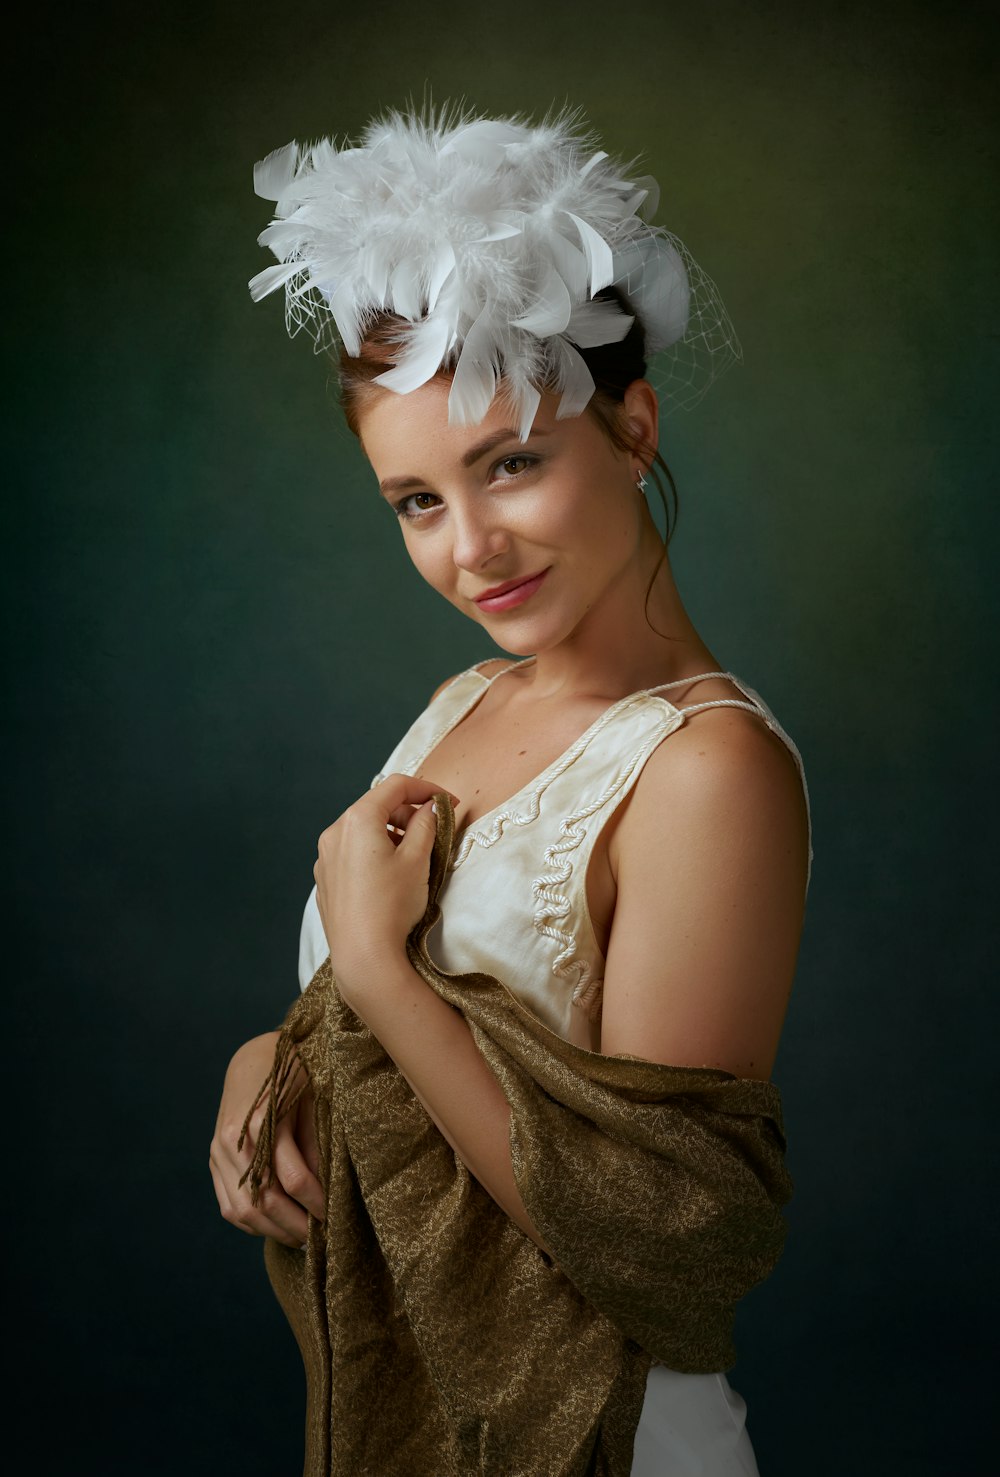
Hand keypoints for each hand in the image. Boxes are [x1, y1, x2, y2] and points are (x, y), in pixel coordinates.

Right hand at [209, 1032, 323, 1247]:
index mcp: (262, 1120)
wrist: (252, 1058)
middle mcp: (234, 1141)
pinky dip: (252, 1222)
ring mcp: (219, 1152)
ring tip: (300, 1238)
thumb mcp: (313, 1099)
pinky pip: (228, 1205)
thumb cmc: (292, 1073)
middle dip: (295, 1226)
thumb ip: (316, 1144)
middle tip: (321, 1239)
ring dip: (273, 1231)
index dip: (316, 1203)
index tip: (334, 1216)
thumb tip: (326, 1191)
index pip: (293, 1178)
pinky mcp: (213, 1160)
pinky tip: (275, 1226)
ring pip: (242, 1210)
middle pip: (264, 1201)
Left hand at [313, 773, 458, 996]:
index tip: (449, 803)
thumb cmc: (393, 904)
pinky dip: (374, 852)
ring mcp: (325, 857)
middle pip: (376, 806)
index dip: (427, 789)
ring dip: (391, 834)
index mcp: (357, 819)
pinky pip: (351, 853)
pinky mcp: (325, 880)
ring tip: (414, 856)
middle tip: (434, 831)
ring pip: (363, 831)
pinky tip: (390, 876)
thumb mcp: (418, 859)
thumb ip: (426, 824)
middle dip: (408, 813)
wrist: (364, 955)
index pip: (396, 786)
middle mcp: (334, 832)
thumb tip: (430, 807)